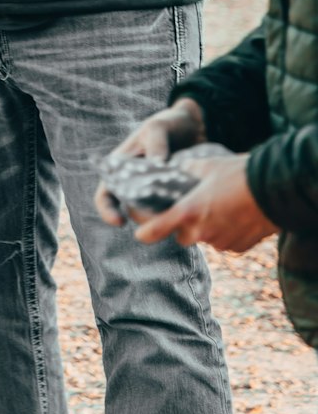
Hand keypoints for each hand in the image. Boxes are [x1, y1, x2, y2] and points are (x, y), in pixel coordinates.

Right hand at [94, 99, 205, 224]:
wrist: (195, 125)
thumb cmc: (168, 123)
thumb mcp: (158, 127)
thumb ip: (156, 144)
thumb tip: (158, 165)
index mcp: (122, 168)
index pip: (105, 195)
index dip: (107, 211)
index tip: (120, 222)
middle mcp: (137, 184)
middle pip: (132, 211)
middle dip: (144, 217)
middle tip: (161, 215)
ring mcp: (158, 193)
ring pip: (154, 215)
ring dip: (164, 215)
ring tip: (179, 207)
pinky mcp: (177, 197)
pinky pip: (175, 211)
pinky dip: (181, 211)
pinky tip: (192, 205)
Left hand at [133, 152, 277, 251]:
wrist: (274, 190)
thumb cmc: (237, 173)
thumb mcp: (206, 165)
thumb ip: (186, 172)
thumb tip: (176, 170)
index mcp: (188, 212)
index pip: (155, 230)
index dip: (144, 232)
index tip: (139, 233)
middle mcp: (202, 232)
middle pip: (181, 236)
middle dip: (182, 226)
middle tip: (190, 208)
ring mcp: (221, 243)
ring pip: (205, 238)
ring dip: (206, 227)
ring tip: (218, 205)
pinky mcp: (238, 248)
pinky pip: (225, 242)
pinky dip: (225, 231)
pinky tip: (234, 214)